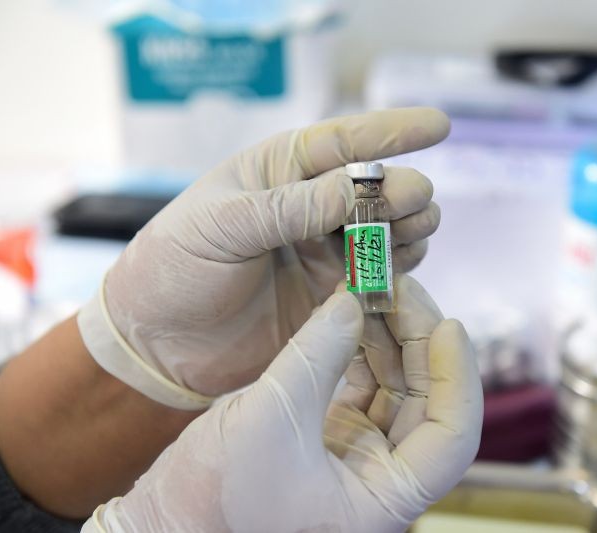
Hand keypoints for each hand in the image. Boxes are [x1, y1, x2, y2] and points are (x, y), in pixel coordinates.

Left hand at [77, 108, 448, 407]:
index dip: (393, 131)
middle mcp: (307, 207)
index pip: (343, 142)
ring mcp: (323, 252)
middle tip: (416, 201)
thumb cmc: (173, 269)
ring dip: (409, 228)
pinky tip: (402, 269)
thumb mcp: (222, 227)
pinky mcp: (331, 296)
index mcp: (277, 172)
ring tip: (415, 233)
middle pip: (376, 188)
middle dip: (402, 189)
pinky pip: (380, 276)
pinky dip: (398, 271)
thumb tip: (363, 185)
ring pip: (388, 231)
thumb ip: (291, 207)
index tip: (439, 125)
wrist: (157, 345)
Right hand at [82, 276, 482, 532]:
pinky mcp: (334, 432)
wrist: (166, 519)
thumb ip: (317, 354)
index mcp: (385, 497)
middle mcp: (383, 477)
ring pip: (398, 386)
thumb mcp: (271, 418)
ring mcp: (360, 452)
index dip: (458, 376)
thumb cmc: (215, 494)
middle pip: (428, 399)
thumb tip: (354, 298)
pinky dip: (362, 346)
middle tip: (400, 285)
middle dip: (420, 340)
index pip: (452, 435)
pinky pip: (365, 382)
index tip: (448, 324)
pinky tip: (353, 309)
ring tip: (376, 287)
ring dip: (391, 336)